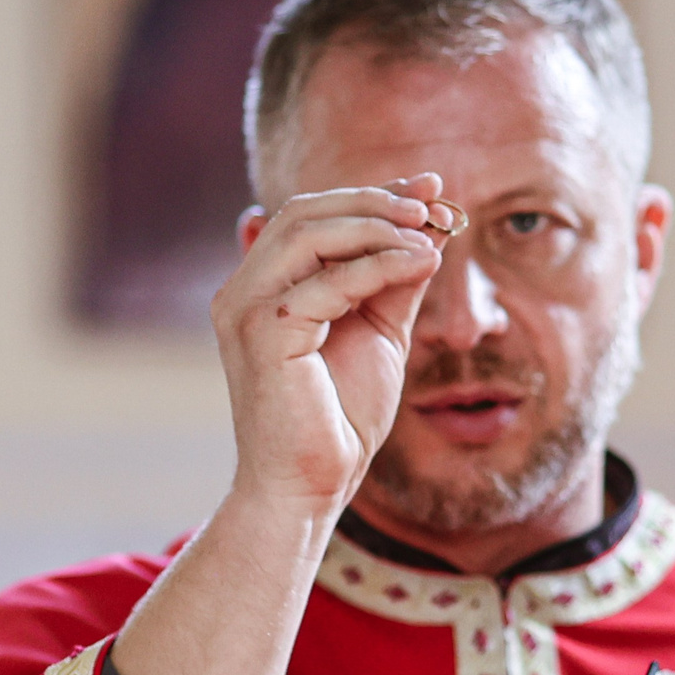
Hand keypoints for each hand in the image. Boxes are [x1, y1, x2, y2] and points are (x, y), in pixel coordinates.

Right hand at [212, 177, 445, 515]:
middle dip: (375, 201)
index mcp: (260, 287)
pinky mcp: (264, 334)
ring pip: (309, 232)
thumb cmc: (339, 418)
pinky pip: (328, 281)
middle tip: (432, 206)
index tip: (429, 188)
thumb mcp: (378, 331)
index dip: (372, 195)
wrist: (311, 487)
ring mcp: (245, 309)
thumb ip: (393, 279)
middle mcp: (242, 291)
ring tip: (429, 232)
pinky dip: (379, 265)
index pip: (310, 216)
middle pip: (305, 211)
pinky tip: (420, 263)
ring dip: (377, 224)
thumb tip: (429, 224)